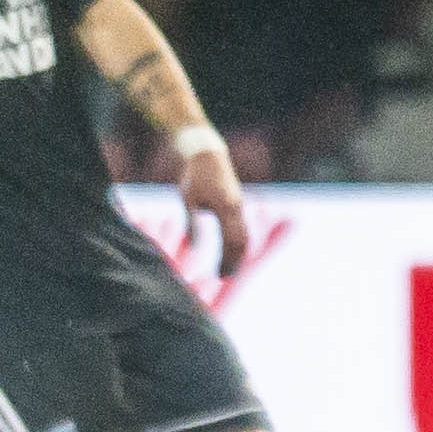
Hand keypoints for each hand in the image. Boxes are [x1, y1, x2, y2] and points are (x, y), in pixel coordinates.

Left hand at [181, 143, 253, 282]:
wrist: (206, 154)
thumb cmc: (194, 176)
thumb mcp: (188, 199)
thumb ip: (192, 223)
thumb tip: (194, 248)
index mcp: (226, 207)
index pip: (231, 241)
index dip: (227, 260)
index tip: (220, 276)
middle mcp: (237, 207)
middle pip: (242, 241)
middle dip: (235, 260)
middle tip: (225, 277)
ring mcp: (239, 205)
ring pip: (244, 234)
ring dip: (237, 253)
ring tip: (227, 268)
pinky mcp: (236, 204)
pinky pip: (241, 227)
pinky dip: (237, 242)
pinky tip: (229, 251)